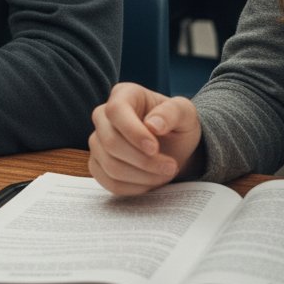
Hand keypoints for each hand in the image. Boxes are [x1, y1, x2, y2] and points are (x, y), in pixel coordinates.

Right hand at [88, 82, 202, 194]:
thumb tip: (152, 125)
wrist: (174, 147)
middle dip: (144, 161)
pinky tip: (150, 181)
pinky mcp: (98, 163)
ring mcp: (97, 140)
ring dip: (143, 176)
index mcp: (123, 95)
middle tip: (171, 166)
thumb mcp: (185, 113)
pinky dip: (134, 188)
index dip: (133, 131)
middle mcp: (103, 115)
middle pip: (110, 142)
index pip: (116, 111)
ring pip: (110, 165)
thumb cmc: (177, 125)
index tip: (155, 148)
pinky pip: (109, 182)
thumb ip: (171, 112)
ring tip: (164, 173)